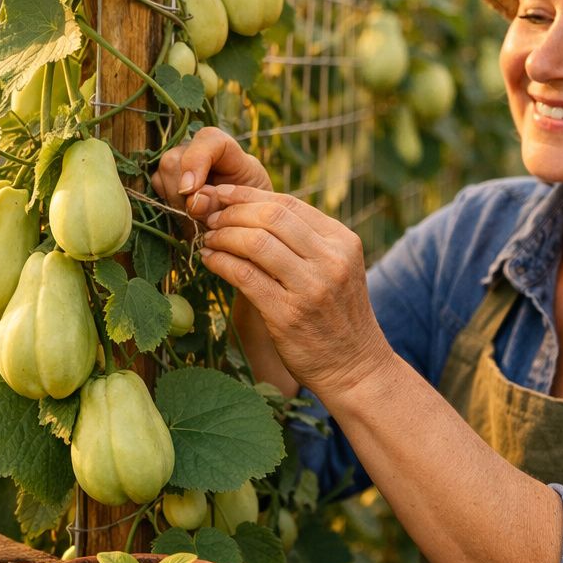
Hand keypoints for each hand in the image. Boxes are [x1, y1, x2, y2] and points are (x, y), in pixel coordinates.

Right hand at [150, 127, 270, 227]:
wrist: (244, 218)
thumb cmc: (249, 208)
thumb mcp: (244, 206)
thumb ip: (222, 201)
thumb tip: (193, 200)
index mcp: (228, 149)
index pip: (208, 139)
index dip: (195, 161)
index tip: (190, 190)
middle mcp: (199, 149)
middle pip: (175, 159)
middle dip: (182, 193)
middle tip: (198, 216)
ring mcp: (181, 160)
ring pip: (162, 174)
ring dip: (176, 202)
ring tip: (196, 219)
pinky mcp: (167, 176)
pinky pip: (157, 187)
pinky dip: (170, 205)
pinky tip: (186, 217)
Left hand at [194, 182, 392, 398]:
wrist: (355, 368)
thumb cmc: (336, 316)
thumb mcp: (335, 269)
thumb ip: (305, 241)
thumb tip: (251, 211)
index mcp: (342, 241)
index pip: (289, 203)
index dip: (247, 195)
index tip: (221, 195)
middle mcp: (331, 260)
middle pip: (270, 216)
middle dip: (232, 212)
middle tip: (209, 218)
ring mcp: (310, 287)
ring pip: (255, 242)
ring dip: (223, 235)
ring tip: (208, 239)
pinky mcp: (288, 314)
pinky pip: (244, 275)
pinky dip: (220, 262)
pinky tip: (210, 260)